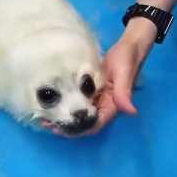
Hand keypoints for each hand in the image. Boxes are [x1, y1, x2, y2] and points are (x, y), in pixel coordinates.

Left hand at [41, 18, 156, 136]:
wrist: (128, 46)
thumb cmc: (127, 59)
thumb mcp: (124, 74)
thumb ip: (124, 93)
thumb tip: (130, 111)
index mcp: (111, 106)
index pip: (94, 124)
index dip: (78, 130)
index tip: (60, 130)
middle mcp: (103, 105)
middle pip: (84, 122)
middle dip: (67, 126)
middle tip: (47, 124)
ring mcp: (96, 98)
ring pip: (79, 113)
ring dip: (65, 117)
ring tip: (45, 118)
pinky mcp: (90, 90)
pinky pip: (78, 101)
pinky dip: (67, 104)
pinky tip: (53, 103)